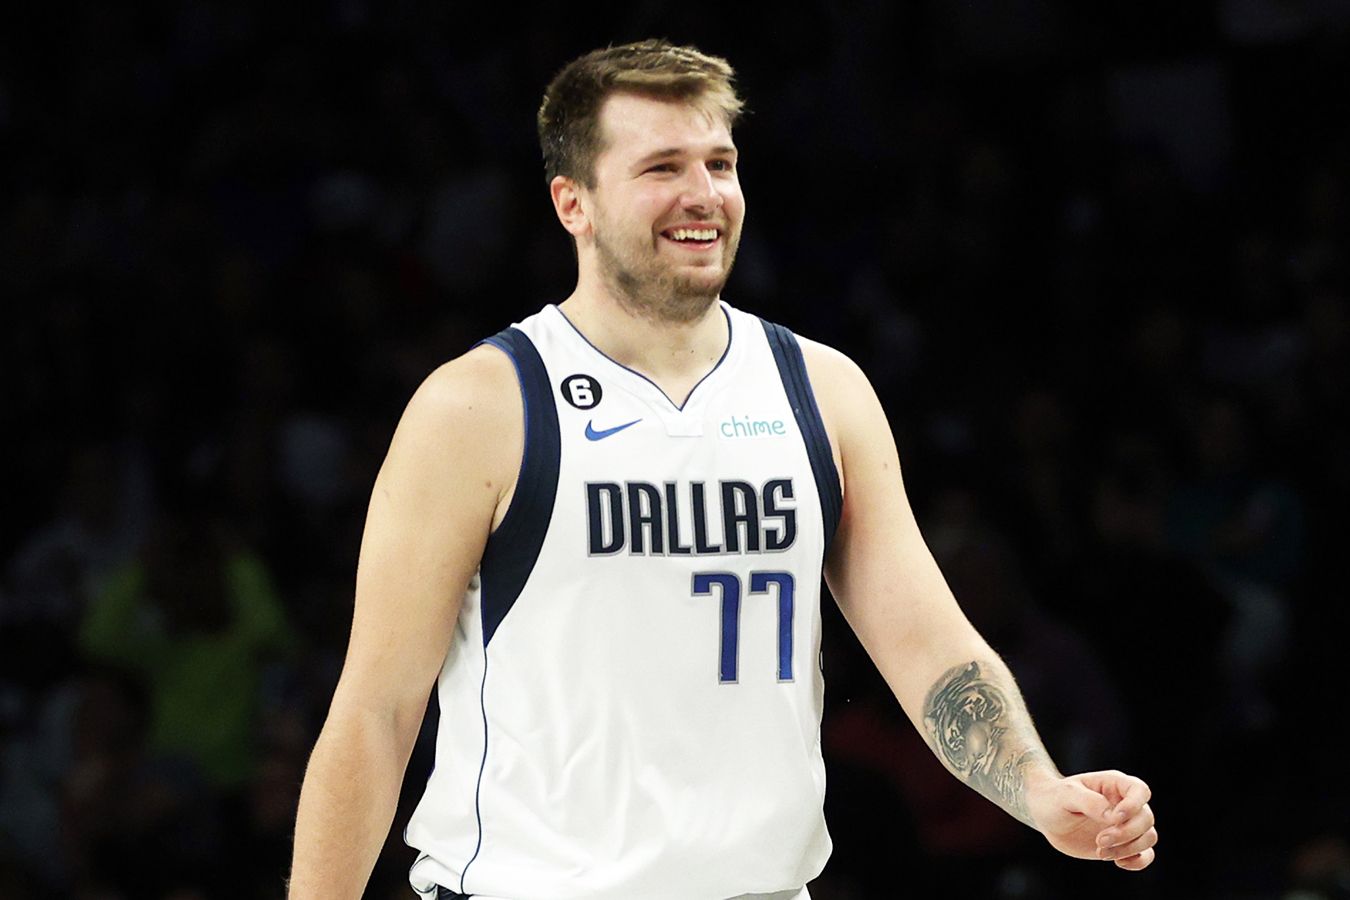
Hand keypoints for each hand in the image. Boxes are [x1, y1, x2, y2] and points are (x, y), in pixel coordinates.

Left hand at [1025, 769, 1156, 870]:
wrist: (1045, 815)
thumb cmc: (1054, 798)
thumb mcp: (1065, 795)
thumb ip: (1089, 802)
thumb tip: (1113, 817)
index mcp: (1113, 784)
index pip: (1140, 791)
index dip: (1134, 805)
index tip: (1115, 818)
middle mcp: (1125, 804)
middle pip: (1146, 818)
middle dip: (1126, 833)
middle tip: (1099, 841)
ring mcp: (1126, 824)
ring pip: (1148, 837)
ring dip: (1128, 848)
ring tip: (1100, 852)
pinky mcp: (1123, 844)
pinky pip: (1145, 855)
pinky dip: (1138, 862)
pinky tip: (1118, 863)